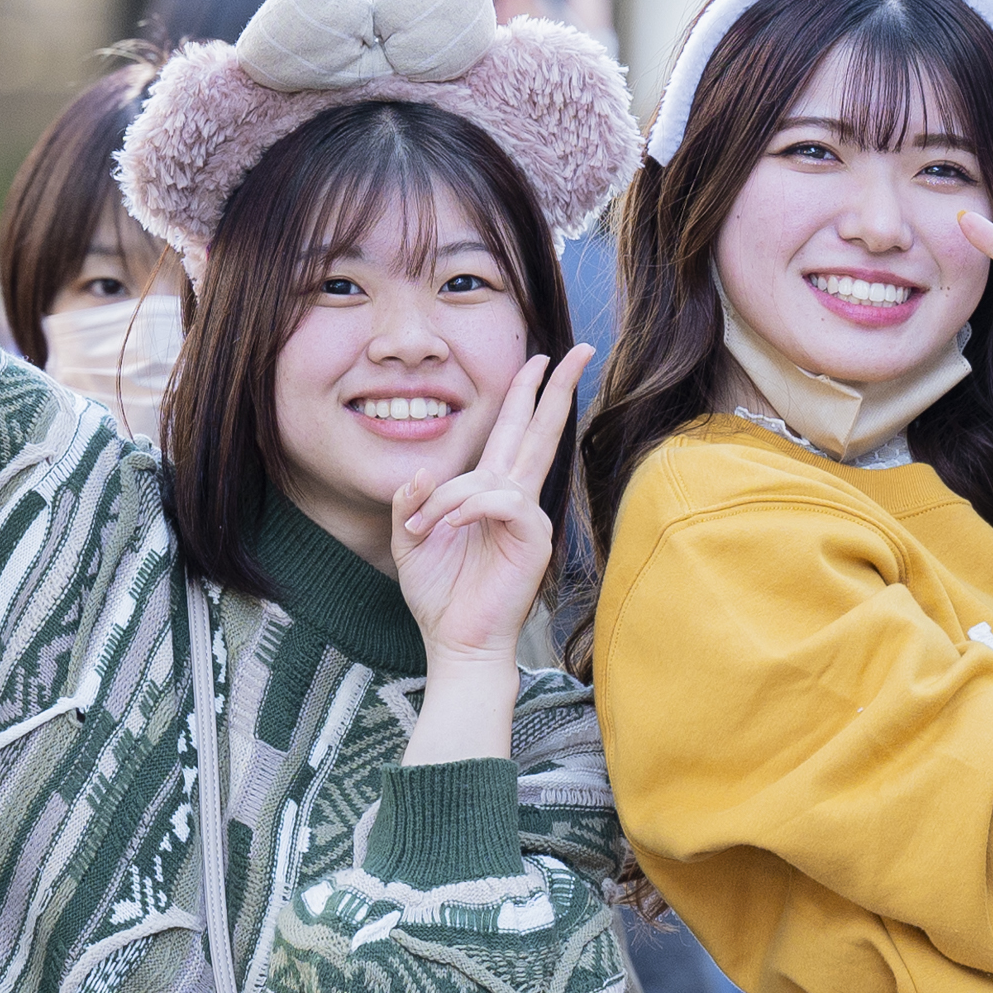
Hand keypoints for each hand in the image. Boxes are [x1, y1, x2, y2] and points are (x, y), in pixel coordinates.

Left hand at [391, 347, 591, 678]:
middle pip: (540, 431)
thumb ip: (412, 500)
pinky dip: (467, 508)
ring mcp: (528, 517)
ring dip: (451, 497)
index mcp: (490, 492)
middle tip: (581, 351)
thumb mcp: (410, 538)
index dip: (527, 394)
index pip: (515, 431)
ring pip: (494, 475)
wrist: (455, 641)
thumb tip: (421, 473)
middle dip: (557, 389)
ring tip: (426, 528)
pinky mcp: (532, 537)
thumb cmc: (439, 594)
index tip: (540, 361)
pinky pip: (500, 501)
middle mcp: (515, 498)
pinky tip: (447, 527)